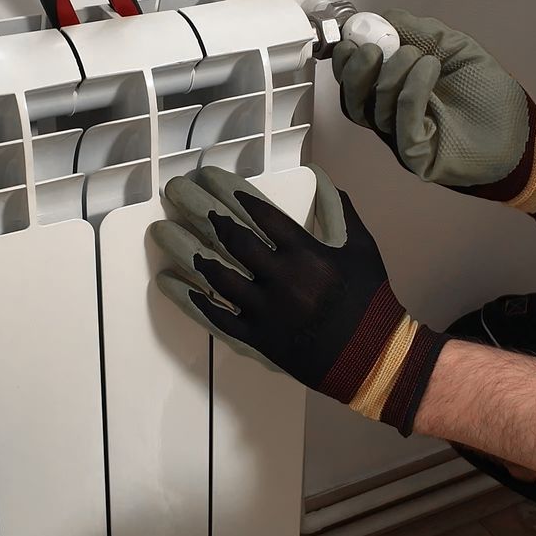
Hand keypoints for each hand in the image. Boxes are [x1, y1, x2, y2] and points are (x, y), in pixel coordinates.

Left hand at [148, 165, 445, 434]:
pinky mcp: (257, 338)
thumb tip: (322, 177)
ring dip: (187, 250)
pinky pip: (217, 317)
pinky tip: (170, 282)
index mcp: (307, 254)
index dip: (234, 193)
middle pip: (232, 238)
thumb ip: (339, 212)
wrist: (371, 358)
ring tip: (164, 231)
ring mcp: (266, 311)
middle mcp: (282, 279)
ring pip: (216, 275)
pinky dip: (192, 299)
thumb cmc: (370, 300)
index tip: (212, 178)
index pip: (262, 215)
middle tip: (178, 191)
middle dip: (201, 210)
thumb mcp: (361, 249)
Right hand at [335, 9, 535, 229]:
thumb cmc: (485, 89)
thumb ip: (415, 30)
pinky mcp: (417, 156)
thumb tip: (377, 17)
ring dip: (393, 73)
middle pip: (352, 98)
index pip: (354, 78)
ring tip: (422, 56)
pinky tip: (431, 68)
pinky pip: (401, 125)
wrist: (519, 130)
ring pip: (374, 109)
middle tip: (372, 49)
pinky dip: (411, 91)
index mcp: (391, 90)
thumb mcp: (451, 46)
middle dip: (355, 70)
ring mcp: (401, 138)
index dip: (346, 56)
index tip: (352, 34)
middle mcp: (389, 116)